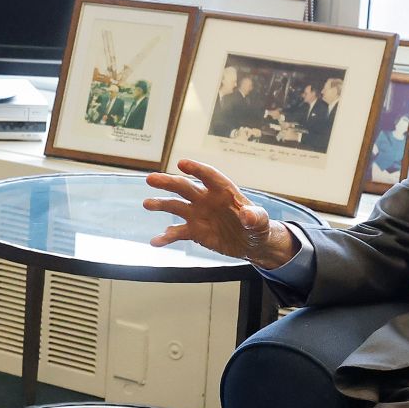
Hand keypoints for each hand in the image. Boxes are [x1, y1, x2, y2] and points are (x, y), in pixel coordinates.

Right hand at [143, 159, 298, 266]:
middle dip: (169, 183)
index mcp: (224, 192)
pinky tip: (155, 241)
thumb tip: (247, 214)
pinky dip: (166, 237)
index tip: (182, 164)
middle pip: (185, 187)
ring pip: (176, 207)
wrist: (251, 243)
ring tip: (147, 204)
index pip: (209, 176)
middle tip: (151, 179)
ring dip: (161, 204)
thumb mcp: (261, 223)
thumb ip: (256, 217)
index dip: (196, 169)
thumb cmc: (258, 227)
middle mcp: (207, 199)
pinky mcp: (194, 231)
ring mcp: (198, 214)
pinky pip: (178, 232)